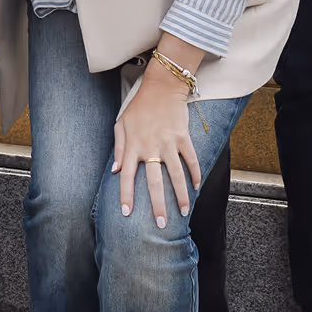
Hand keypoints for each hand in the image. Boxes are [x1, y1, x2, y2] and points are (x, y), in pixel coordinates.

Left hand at [111, 66, 200, 227]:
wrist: (161, 87)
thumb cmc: (139, 106)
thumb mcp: (121, 123)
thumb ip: (118, 147)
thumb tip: (115, 170)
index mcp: (132, 144)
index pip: (126, 175)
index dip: (125, 195)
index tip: (126, 214)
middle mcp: (149, 146)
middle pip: (153, 182)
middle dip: (157, 205)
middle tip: (160, 225)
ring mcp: (167, 142)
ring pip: (175, 175)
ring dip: (180, 196)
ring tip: (183, 212)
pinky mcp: (183, 138)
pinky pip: (191, 160)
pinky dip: (195, 175)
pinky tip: (196, 187)